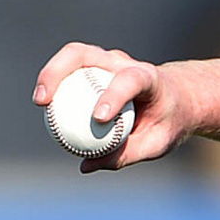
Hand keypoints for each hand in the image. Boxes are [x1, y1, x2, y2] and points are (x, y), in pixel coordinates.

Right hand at [33, 42, 194, 172]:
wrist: (178, 98)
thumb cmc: (169, 121)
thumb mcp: (158, 143)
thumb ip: (127, 154)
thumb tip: (87, 165)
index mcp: (148, 78)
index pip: (128, 80)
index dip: (112, 96)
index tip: (98, 118)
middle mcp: (124, 62)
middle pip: (85, 54)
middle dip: (59, 72)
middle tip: (45, 102)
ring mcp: (107, 60)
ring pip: (73, 56)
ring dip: (50, 75)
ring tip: (40, 103)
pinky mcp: (96, 65)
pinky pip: (71, 71)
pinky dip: (57, 84)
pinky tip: (47, 108)